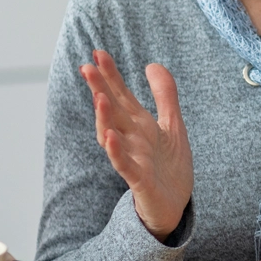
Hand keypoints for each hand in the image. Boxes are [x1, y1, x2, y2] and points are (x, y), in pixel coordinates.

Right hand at [80, 50, 192, 237]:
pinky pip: (125, 165)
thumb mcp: (172, 126)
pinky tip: (110, 137)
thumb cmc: (169, 168)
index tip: (98, 53)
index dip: (111, 75)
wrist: (174, 207)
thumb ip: (164, 96)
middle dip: (100, 90)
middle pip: (112, 112)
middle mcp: (131, 139)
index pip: (121, 96)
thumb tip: (151, 64)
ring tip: (99, 98)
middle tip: (86, 67)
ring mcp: (133, 159)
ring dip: (105, 118)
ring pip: (113, 136)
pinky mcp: (139, 181)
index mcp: (139, 125)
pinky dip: (116, 152)